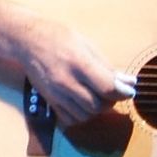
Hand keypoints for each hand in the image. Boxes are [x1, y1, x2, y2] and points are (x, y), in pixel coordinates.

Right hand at [16, 16, 135, 127]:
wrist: (27, 40)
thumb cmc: (59, 37)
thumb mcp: (87, 45)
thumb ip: (107, 67)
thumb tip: (129, 83)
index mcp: (79, 63)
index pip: (107, 88)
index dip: (123, 93)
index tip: (128, 91)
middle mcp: (66, 81)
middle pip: (97, 105)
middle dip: (110, 102)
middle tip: (110, 93)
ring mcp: (56, 93)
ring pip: (85, 115)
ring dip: (96, 110)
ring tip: (96, 97)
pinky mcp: (49, 99)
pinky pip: (70, 119)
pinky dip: (80, 116)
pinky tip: (81, 104)